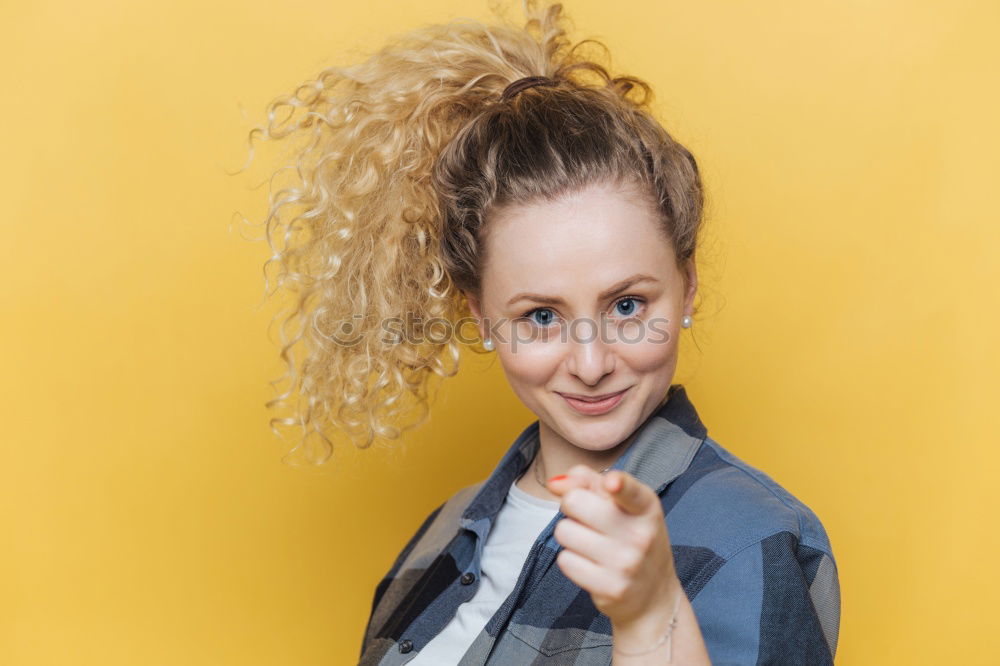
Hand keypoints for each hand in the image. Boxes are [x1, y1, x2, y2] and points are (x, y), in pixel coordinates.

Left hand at [547, 465, 681, 628]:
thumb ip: (589, 482)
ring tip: (591, 544)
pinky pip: (565, 560)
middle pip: (574, 501)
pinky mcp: (611, 588)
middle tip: (586, 519)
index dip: (619, 484)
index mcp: (646, 507)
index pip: (631, 492)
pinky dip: (571, 560)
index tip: (612, 483)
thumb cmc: (631, 539)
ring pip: (564, 531)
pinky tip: (591, 565)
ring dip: (570, 535)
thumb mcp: (622, 504)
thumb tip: (554, 484)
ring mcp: (626, 564)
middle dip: (571, 507)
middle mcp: (640, 535)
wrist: (654, 595)